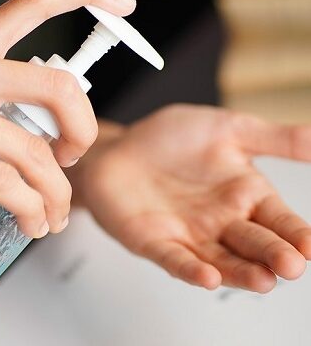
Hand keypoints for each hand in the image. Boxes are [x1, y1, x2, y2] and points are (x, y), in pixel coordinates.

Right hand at [0, 0, 135, 237]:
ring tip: (52, 214)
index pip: (35, 2)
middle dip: (84, 131)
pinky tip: (28, 221)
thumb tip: (35, 126)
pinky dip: (28, 208)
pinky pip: (5, 183)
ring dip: (56, 193)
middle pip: (59, 88)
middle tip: (74, 158)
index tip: (121, 3)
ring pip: (35, 152)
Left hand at [69, 104, 310, 291]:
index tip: (310, 245)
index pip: (279, 219)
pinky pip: (175, 259)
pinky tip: (207, 277)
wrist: (119, 148)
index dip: (295, 233)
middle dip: (273, 255)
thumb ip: (275, 138)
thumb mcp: (228, 130)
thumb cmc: (169, 139)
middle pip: (254, 243)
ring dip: (241, 273)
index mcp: (244, 195)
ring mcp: (189, 235)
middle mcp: (222, 221)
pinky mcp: (156, 242)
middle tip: (291, 266)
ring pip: (221, 260)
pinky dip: (191, 270)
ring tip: (263, 280)